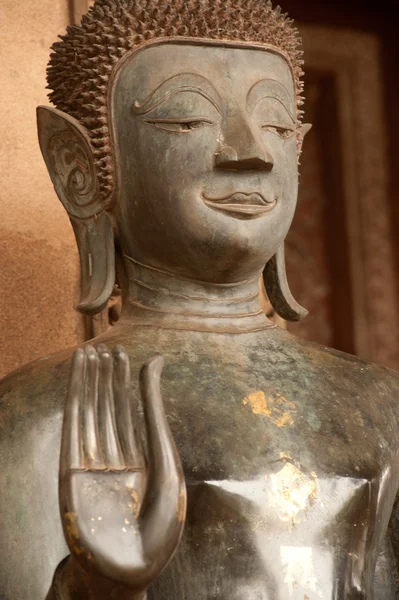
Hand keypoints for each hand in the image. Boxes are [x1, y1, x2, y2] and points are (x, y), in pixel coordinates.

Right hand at [59, 345, 185, 592]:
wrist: (131, 568)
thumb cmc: (158, 521)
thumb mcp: (164, 454)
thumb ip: (156, 410)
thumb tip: (160, 361)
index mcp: (140, 461)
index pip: (129, 414)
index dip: (125, 384)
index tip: (122, 356)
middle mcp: (115, 459)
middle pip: (107, 410)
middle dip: (104, 380)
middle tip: (102, 348)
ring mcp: (92, 464)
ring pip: (89, 414)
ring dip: (86, 384)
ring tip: (86, 354)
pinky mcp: (71, 470)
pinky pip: (72, 427)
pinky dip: (73, 400)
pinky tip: (76, 379)